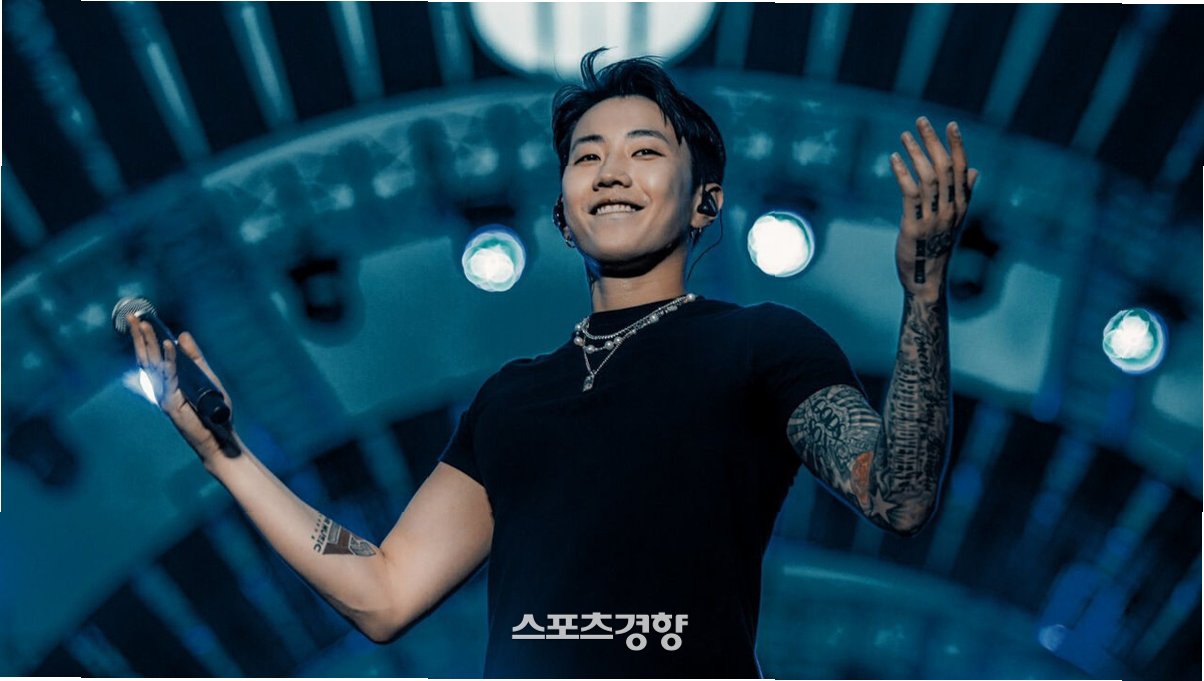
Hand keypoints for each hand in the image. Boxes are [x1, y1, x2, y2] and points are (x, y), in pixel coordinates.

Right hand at [127, 314, 238, 463]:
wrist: (219, 437)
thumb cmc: (212, 411)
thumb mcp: (205, 377)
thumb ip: (194, 357)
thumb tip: (182, 334)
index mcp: (167, 381)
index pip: (151, 355)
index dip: (144, 337)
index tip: (139, 318)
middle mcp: (161, 387)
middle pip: (147, 357)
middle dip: (139, 336)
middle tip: (132, 315)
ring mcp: (164, 395)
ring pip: (153, 364)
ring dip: (149, 343)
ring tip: (144, 324)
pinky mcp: (171, 403)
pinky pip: (170, 377)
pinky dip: (169, 360)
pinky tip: (168, 344)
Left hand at [889, 117, 978, 297]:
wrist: (927, 279)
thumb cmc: (938, 246)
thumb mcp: (955, 219)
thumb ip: (964, 193)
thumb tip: (974, 170)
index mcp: (961, 206)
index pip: (962, 169)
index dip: (957, 146)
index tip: (951, 125)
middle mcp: (950, 209)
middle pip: (944, 168)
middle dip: (933, 141)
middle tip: (920, 121)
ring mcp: (933, 218)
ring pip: (927, 177)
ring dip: (915, 153)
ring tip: (904, 135)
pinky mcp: (914, 227)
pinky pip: (910, 194)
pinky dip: (902, 173)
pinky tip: (893, 159)